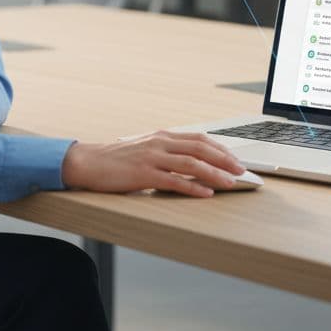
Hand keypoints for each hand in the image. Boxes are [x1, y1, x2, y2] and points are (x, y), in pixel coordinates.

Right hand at [60, 130, 246, 197]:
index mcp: (161, 136)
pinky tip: (205, 193)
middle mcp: (160, 143)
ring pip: (191, 163)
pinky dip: (193, 186)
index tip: (236, 159)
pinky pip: (174, 180)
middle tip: (242, 170)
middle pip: (200, 148)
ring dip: (215, 173)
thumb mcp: (145, 150)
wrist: (88, 163)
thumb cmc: (116, 160)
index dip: (220, 149)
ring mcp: (152, 158)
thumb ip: (166, 153)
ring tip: (231, 182)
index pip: (199, 139)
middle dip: (225, 159)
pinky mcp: (144, 174)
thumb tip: (190, 162)